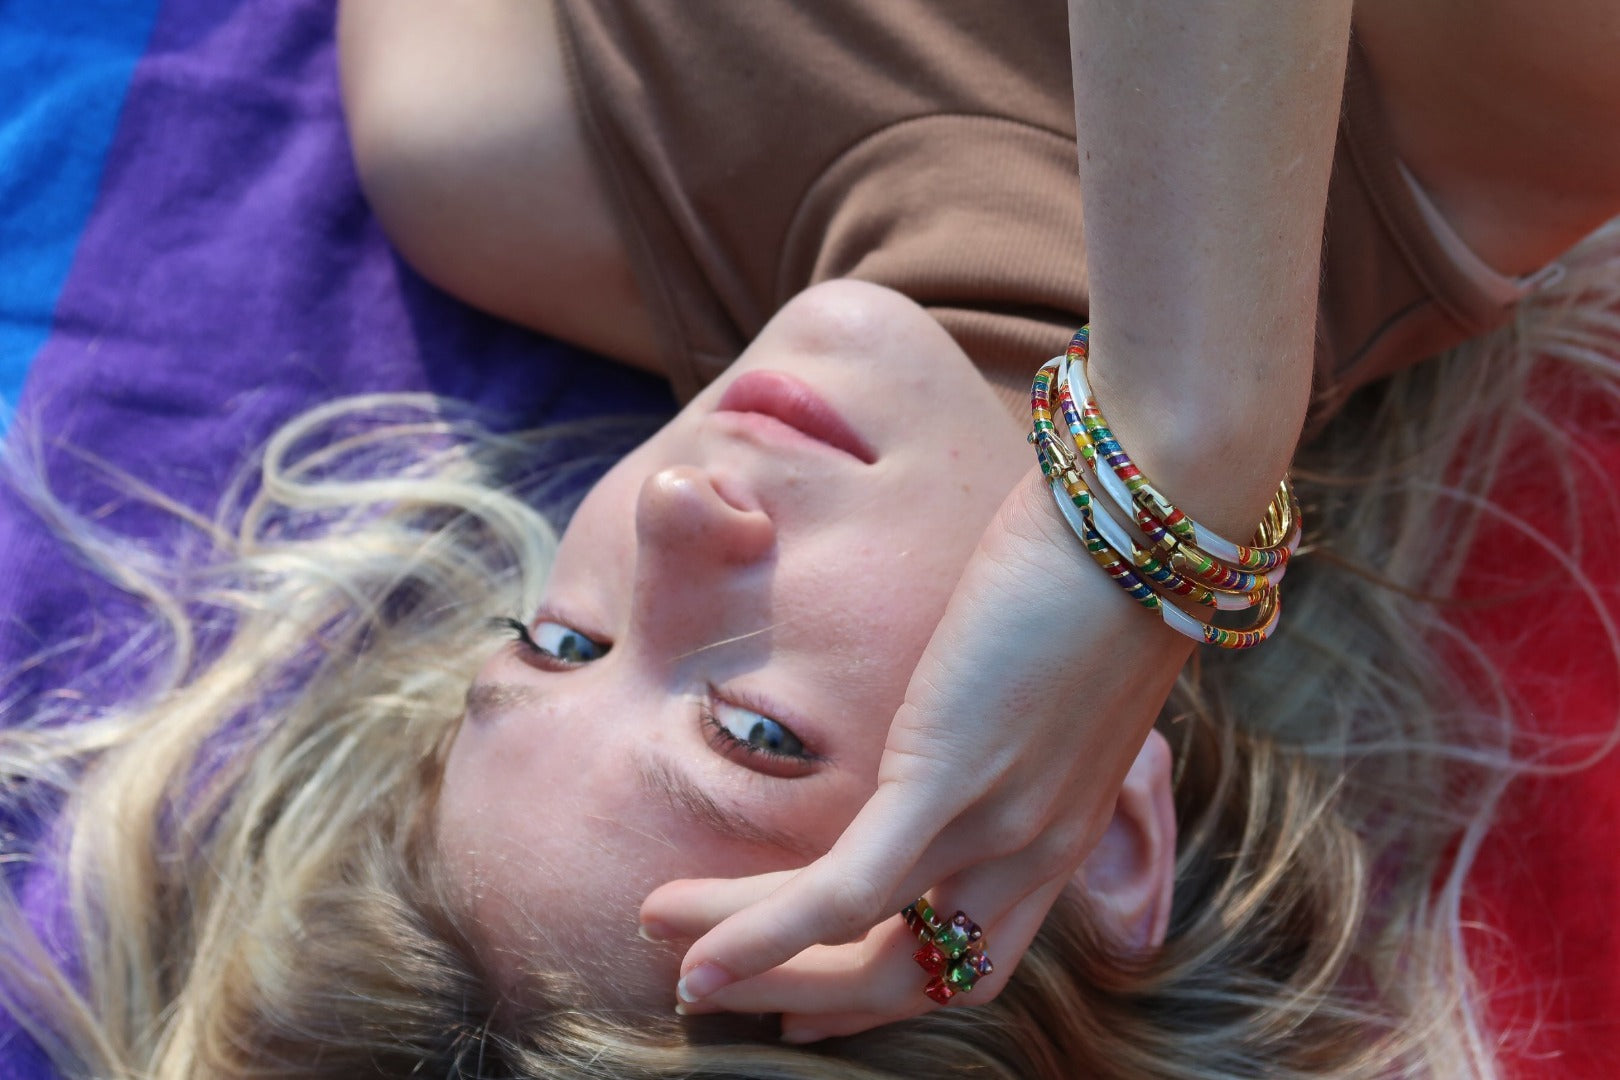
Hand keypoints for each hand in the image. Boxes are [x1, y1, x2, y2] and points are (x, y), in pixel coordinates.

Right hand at [641, 465, 1191, 1040]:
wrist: (1142, 523)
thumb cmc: (1095, 573)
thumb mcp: (1058, 676)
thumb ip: (1016, 722)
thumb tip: (964, 705)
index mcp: (1059, 832)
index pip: (968, 954)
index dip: (882, 985)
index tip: (810, 998)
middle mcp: (1034, 852)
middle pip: (917, 976)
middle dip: (813, 994)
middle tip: (721, 991)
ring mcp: (996, 825)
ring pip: (866, 942)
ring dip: (756, 957)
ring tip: (666, 949)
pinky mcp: (952, 782)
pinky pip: (847, 890)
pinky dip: (764, 928)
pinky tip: (697, 937)